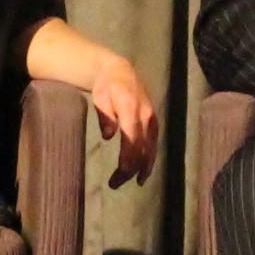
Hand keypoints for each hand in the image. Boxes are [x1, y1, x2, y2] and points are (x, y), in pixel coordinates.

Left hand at [89, 56, 160, 186]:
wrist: (121, 72)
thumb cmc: (106, 87)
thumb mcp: (99, 98)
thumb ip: (105, 116)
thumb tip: (108, 136)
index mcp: (131, 107)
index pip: (132, 137)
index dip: (128, 156)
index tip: (121, 172)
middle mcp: (145, 115)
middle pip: (142, 146)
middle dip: (131, 167)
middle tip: (116, 183)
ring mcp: (152, 119)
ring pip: (151, 147)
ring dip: (143, 167)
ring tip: (134, 183)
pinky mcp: (154, 122)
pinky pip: (154, 144)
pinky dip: (150, 159)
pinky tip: (144, 172)